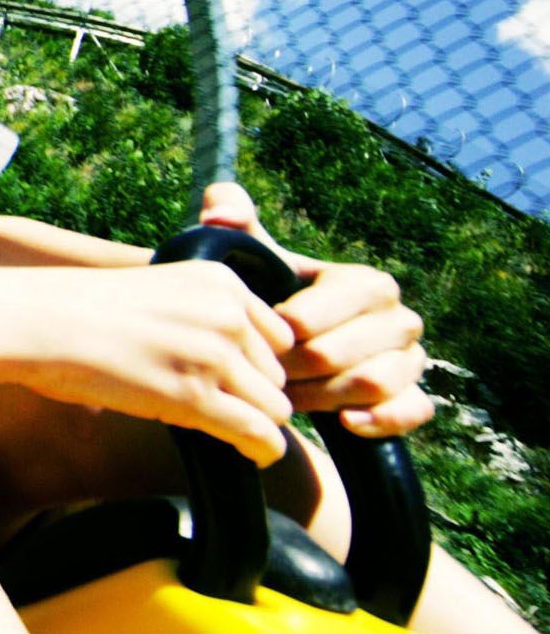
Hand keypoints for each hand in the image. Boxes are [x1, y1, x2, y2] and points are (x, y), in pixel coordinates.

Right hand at [7, 262, 298, 462]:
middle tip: (214, 406)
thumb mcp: (157, 291)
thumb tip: (224, 361)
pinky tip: (252, 458)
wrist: (37, 323)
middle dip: (252, 394)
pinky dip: (262, 451)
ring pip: (274, 407)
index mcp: (222, 280)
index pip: (276, 336)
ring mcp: (214, 355)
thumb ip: (199, 314)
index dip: (253, 364)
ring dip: (254, 423)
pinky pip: (258, 433)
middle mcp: (228, 314)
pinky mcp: (196, 397)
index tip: (228, 380)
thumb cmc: (79, 311)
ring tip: (224, 431)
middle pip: (277, 374)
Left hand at [198, 183, 432, 437]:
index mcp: (366, 283)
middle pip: (341, 352)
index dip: (284, 328)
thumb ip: (233, 221)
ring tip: (286, 398)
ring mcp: (411, 360)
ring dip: (322, 397)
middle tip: (262, 375)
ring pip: (374, 383)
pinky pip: (412, 411)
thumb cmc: (271, 297)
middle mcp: (398, 319)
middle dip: (294, 368)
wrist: (290, 351)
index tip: (254, 336)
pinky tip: (344, 423)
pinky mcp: (414, 397)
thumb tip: (219, 210)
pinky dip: (380, 419)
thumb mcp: (252, 259)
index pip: (321, 311)